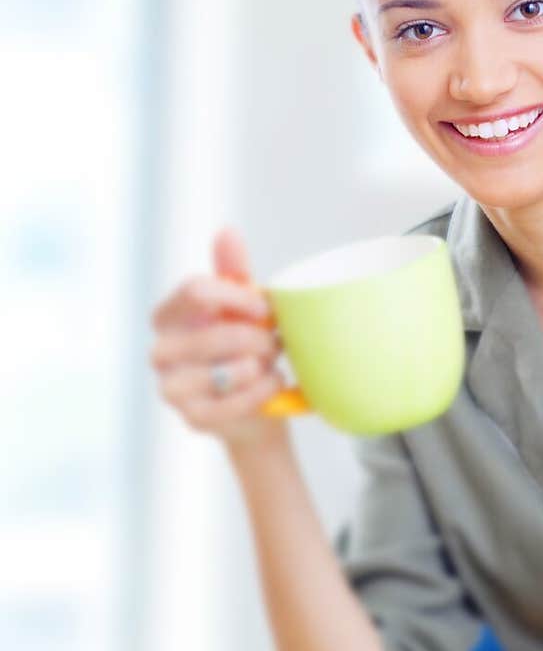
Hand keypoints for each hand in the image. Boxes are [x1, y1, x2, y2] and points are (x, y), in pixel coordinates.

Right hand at [149, 226, 287, 447]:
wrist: (254, 404)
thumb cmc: (242, 345)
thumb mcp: (240, 304)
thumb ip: (232, 270)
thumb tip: (226, 232)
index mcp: (167, 316)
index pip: (195, 290)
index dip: (237, 297)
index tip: (265, 307)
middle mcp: (160, 351)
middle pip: (216, 334)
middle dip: (258, 339)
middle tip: (275, 342)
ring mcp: (171, 388)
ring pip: (227, 371)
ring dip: (261, 365)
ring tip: (268, 362)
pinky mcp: (192, 418)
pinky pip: (235, 403)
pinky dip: (263, 391)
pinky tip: (271, 382)